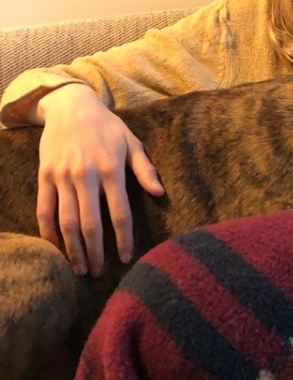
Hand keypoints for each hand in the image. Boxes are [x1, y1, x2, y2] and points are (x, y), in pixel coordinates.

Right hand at [36, 84, 163, 276]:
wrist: (71, 106)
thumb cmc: (107, 127)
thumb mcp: (132, 142)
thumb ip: (145, 169)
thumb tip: (161, 193)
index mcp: (111, 169)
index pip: (119, 212)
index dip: (123, 238)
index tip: (126, 258)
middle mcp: (86, 175)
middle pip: (91, 223)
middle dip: (95, 252)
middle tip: (97, 273)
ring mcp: (62, 176)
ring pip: (66, 221)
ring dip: (72, 248)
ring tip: (78, 269)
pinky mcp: (45, 176)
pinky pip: (44, 210)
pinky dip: (47, 232)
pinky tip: (55, 248)